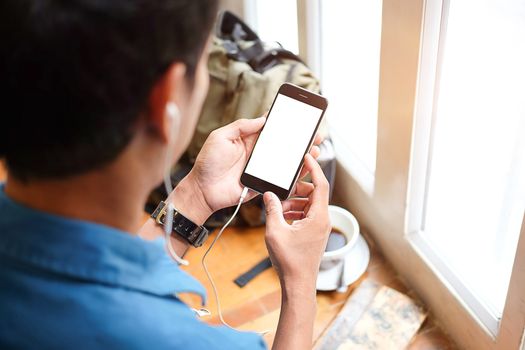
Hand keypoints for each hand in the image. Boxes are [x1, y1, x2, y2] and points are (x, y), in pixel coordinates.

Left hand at [184, 117, 321, 213]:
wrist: (202, 190)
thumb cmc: (208, 163)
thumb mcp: (221, 137)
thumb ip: (241, 126)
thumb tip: (262, 119)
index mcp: (248, 139)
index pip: (270, 127)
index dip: (285, 121)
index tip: (301, 114)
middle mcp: (257, 153)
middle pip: (283, 144)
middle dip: (300, 139)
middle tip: (316, 133)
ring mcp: (261, 169)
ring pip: (286, 161)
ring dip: (301, 156)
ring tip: (315, 150)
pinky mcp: (263, 183)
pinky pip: (281, 179)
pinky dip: (294, 175)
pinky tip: (304, 168)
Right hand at [263, 153, 330, 287]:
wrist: (298, 283)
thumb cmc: (289, 260)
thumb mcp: (275, 231)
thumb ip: (272, 209)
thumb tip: (269, 195)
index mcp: (318, 216)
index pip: (321, 184)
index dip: (314, 168)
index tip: (307, 156)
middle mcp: (323, 220)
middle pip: (314, 193)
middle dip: (297, 189)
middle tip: (282, 189)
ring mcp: (320, 227)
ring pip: (309, 204)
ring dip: (294, 202)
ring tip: (278, 207)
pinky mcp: (315, 233)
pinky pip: (307, 214)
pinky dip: (296, 211)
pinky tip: (281, 216)